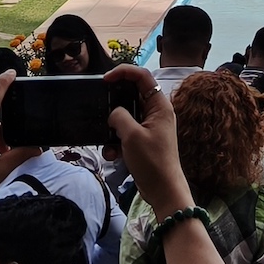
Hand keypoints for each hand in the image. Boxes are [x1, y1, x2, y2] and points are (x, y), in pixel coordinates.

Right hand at [103, 64, 193, 217]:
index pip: (142, 76)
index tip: (105, 80)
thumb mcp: (132, 136)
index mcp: (159, 105)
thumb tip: (113, 113)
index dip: (123, 72)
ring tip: (108, 141)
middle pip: (132, 95)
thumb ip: (119, 117)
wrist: (163, 191)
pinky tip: (112, 154)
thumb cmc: (152, 162)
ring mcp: (150, 127)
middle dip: (114, 103)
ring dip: (113, 127)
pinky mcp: (143, 141)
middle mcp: (156, 113)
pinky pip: (126, 133)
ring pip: (126, 116)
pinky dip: (117, 141)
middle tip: (101, 107)